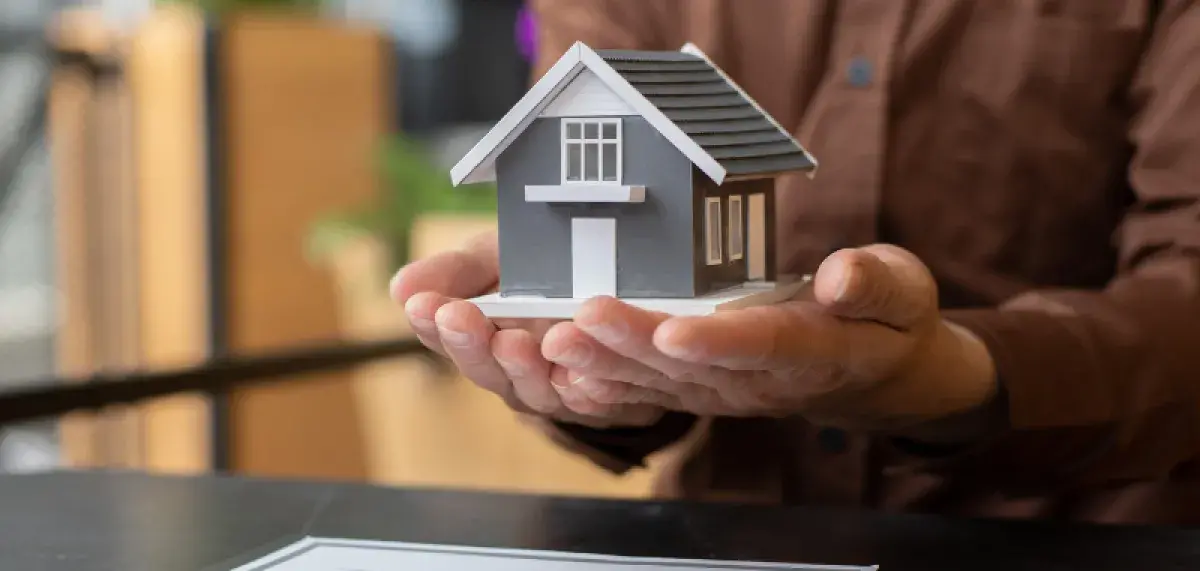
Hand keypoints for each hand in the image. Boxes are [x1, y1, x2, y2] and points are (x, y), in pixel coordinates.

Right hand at [389, 232, 664, 428]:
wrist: (626, 280)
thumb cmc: (549, 270)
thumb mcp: (501, 258)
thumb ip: (458, 271)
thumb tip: (400, 288)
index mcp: (485, 342)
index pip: (449, 339)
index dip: (433, 324)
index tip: (422, 303)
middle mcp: (518, 376)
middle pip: (488, 370)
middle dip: (471, 344)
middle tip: (457, 316)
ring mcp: (563, 393)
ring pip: (539, 390)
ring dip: (523, 367)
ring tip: (514, 340)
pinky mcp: (613, 400)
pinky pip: (602, 400)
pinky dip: (591, 389)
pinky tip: (583, 372)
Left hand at [544, 245, 998, 441]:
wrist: (871, 369)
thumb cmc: (885, 319)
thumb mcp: (904, 293)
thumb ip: (877, 286)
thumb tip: (841, 277)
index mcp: (812, 351)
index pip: (761, 347)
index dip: (717, 341)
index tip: (673, 330)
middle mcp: (759, 379)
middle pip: (691, 367)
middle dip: (633, 345)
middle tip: (582, 319)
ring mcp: (725, 389)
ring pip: (659, 382)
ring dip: (605, 364)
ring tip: (553, 341)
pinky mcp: (701, 388)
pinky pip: (649, 391)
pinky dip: (605, 383)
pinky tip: (560, 369)